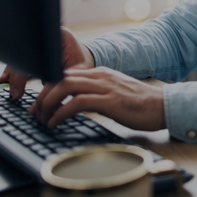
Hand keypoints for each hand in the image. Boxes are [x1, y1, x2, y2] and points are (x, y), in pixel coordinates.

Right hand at [0, 26, 94, 99]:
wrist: (86, 57)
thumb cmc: (84, 64)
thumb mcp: (79, 72)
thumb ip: (62, 85)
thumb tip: (44, 104)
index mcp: (60, 35)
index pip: (36, 52)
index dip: (25, 72)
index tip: (20, 89)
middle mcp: (47, 34)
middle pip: (25, 52)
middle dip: (17, 75)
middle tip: (15, 94)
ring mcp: (39, 39)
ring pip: (21, 55)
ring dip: (13, 73)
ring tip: (13, 90)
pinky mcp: (35, 47)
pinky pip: (21, 57)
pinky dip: (13, 68)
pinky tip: (5, 78)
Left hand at [28, 67, 165, 130]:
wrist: (162, 105)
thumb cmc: (139, 104)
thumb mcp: (114, 93)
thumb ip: (97, 93)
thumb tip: (77, 103)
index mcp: (100, 73)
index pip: (66, 74)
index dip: (49, 87)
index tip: (39, 103)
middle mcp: (100, 76)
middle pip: (61, 78)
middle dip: (43, 95)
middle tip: (35, 112)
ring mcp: (104, 86)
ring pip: (65, 87)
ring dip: (48, 103)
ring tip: (42, 118)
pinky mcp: (109, 101)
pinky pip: (77, 103)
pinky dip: (61, 112)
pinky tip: (55, 122)